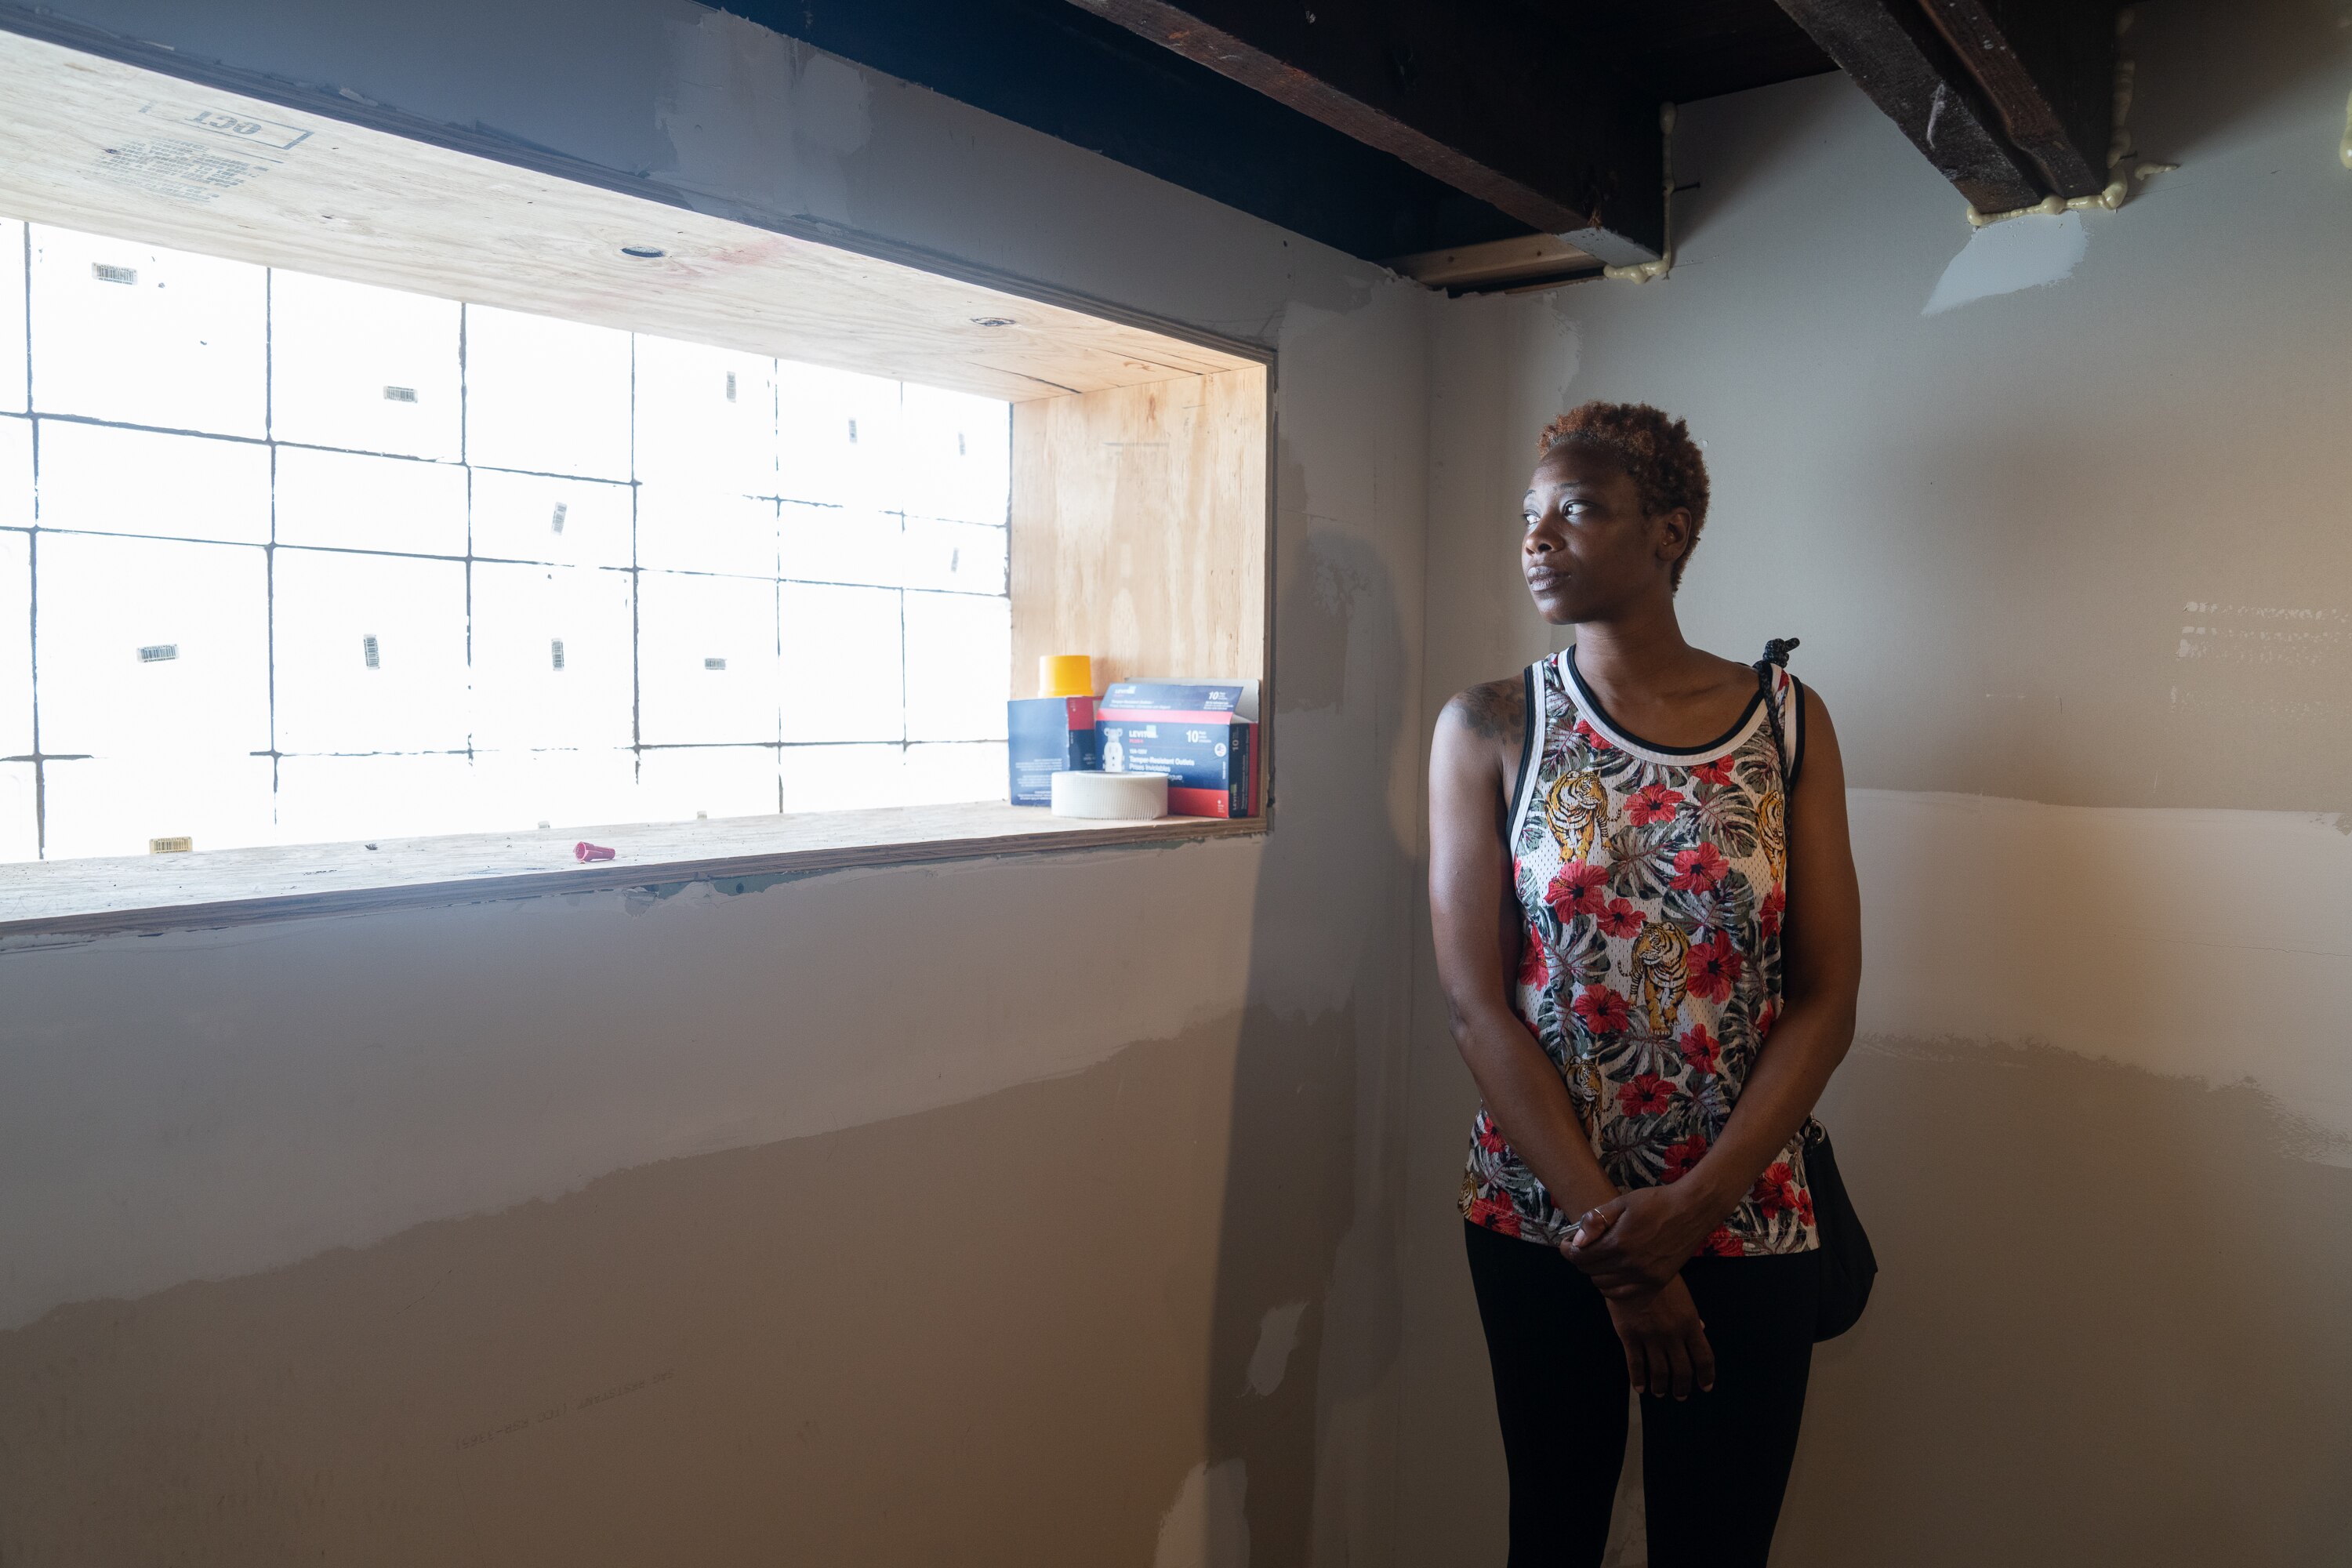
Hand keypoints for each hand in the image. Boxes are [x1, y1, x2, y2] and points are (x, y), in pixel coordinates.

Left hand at [1562, 1184, 1716, 1298]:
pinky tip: (1613, 1272)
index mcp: (1619, 1243)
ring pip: (1603, 1285)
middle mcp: (1630, 1264)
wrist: (1691, 1210)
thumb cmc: (1655, 1202)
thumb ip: (1596, 1221)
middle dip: (1580, 1259)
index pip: (1580, 1256)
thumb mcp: (1621, 1202)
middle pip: (1589, 1271)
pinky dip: (1612, 1285)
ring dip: (1595, 1272)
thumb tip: (1576, 1240)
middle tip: (1582, 1248)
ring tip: (1599, 1258)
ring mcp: (1644, 1277)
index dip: (1567, 1250)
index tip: (1565, 1243)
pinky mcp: (1656, 1283)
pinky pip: (1623, 1294)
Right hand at [1605, 1276, 1715, 1398]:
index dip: (1706, 1375)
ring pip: (1659, 1372)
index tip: (1706, 1386)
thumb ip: (1692, 1317)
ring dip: (1661, 1387)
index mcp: (1689, 1324)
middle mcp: (1672, 1335)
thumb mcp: (1683, 1296)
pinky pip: (1635, 1364)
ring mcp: (1650, 1337)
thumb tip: (1701, 1331)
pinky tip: (1640, 1388)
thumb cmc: (1661, 1279)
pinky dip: (1638, 1379)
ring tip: (1660, 1393)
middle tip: (1681, 1395)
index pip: (1704, 1358)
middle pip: (1682, 1370)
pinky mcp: (1629, 1336)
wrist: (1632, 1268)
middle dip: (1683, 1387)